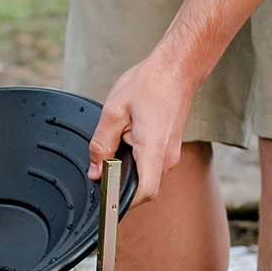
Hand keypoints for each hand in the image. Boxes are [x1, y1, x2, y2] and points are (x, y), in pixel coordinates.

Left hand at [87, 48, 198, 200]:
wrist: (176, 69)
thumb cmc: (149, 84)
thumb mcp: (114, 111)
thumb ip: (101, 144)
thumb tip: (95, 171)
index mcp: (154, 149)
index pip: (144, 193)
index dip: (123, 201)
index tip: (106, 197)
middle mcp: (167, 157)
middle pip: (142, 187)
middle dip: (120, 180)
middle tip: (104, 161)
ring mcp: (171, 154)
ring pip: (145, 175)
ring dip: (128, 166)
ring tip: (119, 138)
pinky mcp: (169, 148)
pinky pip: (150, 164)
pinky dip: (135, 158)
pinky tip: (128, 135)